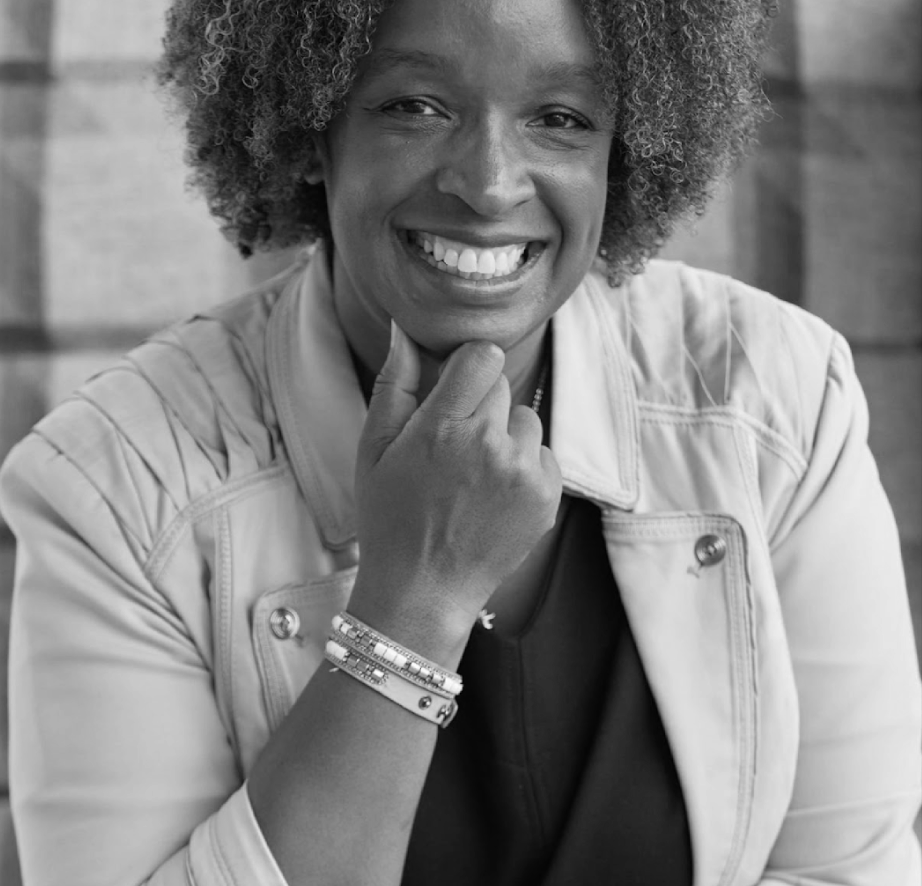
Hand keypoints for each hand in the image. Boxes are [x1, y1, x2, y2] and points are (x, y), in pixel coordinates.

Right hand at [348, 320, 562, 644]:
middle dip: (480, 405)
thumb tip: (403, 330)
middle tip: (453, 445)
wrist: (423, 591)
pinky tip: (494, 495)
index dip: (468, 366)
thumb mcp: (374, 450)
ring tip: (474, 474)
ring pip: (525, 420)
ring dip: (505, 436)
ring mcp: (523, 473)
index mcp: (442, 427)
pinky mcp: (547, 498)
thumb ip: (393, 384)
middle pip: (501, 387)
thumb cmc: (390, 518)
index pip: (482, 357)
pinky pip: (544, 455)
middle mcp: (489, 444)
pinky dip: (525, 468)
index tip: (455, 386)